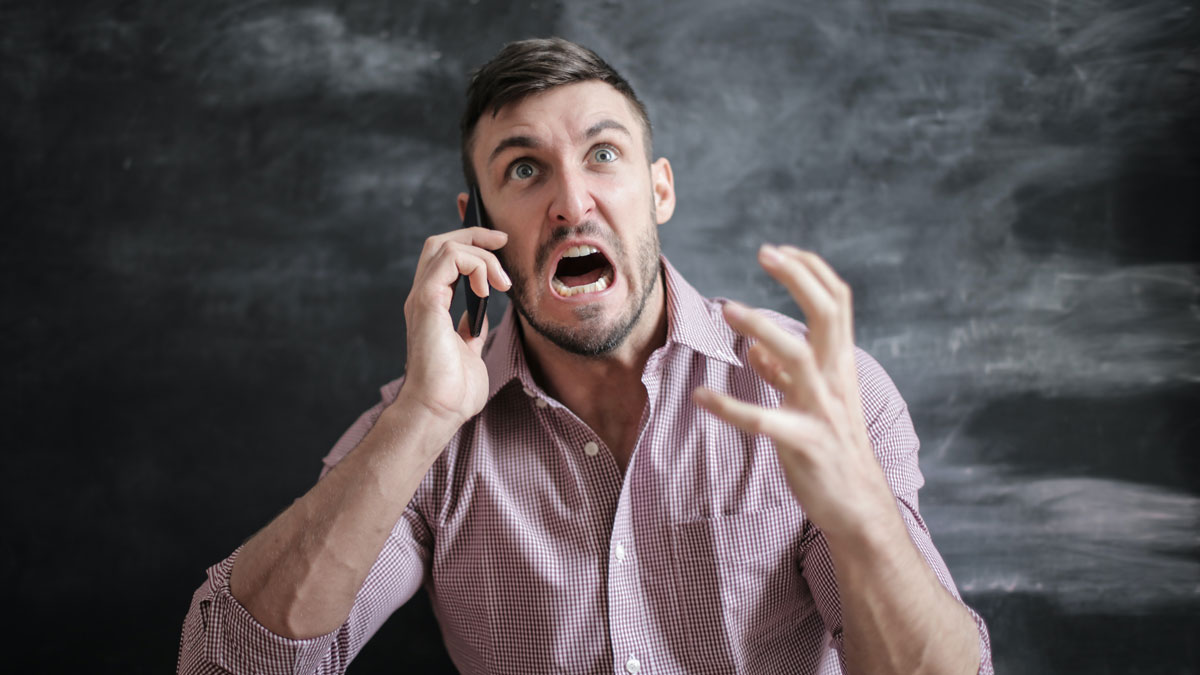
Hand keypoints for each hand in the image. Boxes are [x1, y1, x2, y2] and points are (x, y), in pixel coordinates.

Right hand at [399, 226, 510, 431]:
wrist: (438, 410)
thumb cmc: (453, 391)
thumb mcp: (470, 352)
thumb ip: (471, 330)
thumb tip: (480, 316)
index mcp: (433, 307)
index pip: (445, 259)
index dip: (470, 243)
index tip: (499, 245)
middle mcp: (424, 297)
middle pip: (440, 242)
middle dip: (474, 233)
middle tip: (502, 240)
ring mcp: (423, 298)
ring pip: (444, 245)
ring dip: (481, 254)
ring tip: (502, 281)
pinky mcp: (427, 302)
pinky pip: (449, 259)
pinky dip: (474, 265)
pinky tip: (489, 289)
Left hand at [693, 244, 897, 540]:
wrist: (859, 506)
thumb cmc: (832, 449)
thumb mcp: (811, 403)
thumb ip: (783, 374)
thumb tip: (755, 347)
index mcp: (839, 365)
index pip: (837, 302)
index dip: (811, 270)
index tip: (779, 250)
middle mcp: (836, 379)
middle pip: (828, 313)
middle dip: (798, 278)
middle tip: (764, 253)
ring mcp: (823, 411)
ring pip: (797, 356)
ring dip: (761, 328)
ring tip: (727, 309)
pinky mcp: (805, 444)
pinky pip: (764, 421)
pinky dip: (730, 407)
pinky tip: (701, 397)